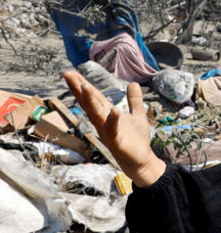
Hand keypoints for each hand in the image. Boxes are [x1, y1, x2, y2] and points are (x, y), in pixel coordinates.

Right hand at [62, 70, 165, 186]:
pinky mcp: (116, 142)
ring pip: (96, 115)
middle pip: (89, 103)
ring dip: (91, 101)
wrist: (141, 160)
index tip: (70, 71)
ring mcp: (107, 132)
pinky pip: (113, 130)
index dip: (82, 84)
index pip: (93, 96)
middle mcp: (103, 121)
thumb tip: (133, 83)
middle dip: (78, 89)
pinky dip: (113, 121)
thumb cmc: (136, 139)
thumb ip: (134, 100)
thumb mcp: (137, 115)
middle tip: (67, 73)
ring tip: (85, 86)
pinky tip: (114, 111)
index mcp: (107, 114)